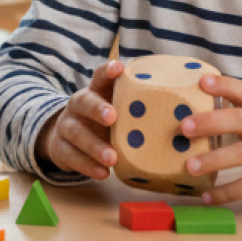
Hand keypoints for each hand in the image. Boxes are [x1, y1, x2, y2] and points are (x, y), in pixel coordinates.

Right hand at [34, 60, 124, 179]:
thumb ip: (136, 108)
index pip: (100, 77)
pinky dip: (87, 166)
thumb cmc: (102, 123)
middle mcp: (78, 105)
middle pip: (84, 102)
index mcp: (95, 92)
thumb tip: (181, 111)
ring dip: (94, 146)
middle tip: (112, 117)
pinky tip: (103, 173)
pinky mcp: (60, 149)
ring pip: (75, 132)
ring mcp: (67, 126)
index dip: (108, 71)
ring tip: (112, 158)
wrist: (65, 139)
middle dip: (98, 108)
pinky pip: (71, 156)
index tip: (119, 68)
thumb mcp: (115, 110)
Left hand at [179, 74, 241, 203]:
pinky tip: (210, 197)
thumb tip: (196, 123)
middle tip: (184, 126)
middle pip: (241, 120)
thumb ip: (241, 119)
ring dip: (215, 160)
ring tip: (190, 166)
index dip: (224, 85)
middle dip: (211, 122)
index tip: (202, 81)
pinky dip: (229, 192)